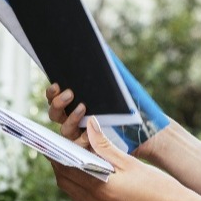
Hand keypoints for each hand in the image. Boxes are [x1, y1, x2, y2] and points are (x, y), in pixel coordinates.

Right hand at [44, 51, 170, 154]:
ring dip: (71, 118)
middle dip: (58, 102)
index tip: (56, 84)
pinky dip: (83, 139)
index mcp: (75, 103)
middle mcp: (74, 120)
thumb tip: (100, 51)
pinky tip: (89, 133)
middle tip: (69, 92)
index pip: (55, 97)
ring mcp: (81, 136)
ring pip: (65, 130)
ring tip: (83, 108)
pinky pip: (80, 146)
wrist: (149, 132)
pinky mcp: (91, 150)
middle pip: (55, 114)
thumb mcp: (119, 86)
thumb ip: (107, 71)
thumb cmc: (132, 107)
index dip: (52, 92)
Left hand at [49, 117, 192, 200]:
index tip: (50, 143)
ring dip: (71, 178)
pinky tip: (91, 176)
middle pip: (67, 184)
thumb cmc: (159, 187)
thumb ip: (106, 146)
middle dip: (60, 166)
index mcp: (101, 190)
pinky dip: (84, 189)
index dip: (56, 156)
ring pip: (75, 195)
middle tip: (58, 149)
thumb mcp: (131, 163)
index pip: (67, 170)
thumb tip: (90, 126)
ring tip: (72, 160)